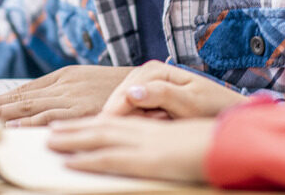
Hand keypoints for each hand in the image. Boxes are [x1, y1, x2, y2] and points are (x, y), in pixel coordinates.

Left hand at [0, 65, 134, 125]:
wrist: (151, 85)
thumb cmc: (118, 90)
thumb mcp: (88, 84)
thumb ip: (64, 93)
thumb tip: (36, 109)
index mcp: (64, 76)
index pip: (23, 90)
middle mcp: (64, 84)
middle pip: (21, 97)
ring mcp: (73, 97)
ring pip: (30, 107)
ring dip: (1, 114)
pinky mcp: (83, 110)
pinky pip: (51, 119)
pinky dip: (30, 124)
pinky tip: (12, 129)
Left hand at [47, 116, 216, 182]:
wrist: (234, 142)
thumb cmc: (215, 142)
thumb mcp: (184, 137)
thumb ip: (162, 137)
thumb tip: (145, 142)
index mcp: (154, 125)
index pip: (117, 122)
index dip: (92, 124)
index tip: (72, 127)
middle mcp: (145, 130)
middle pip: (102, 125)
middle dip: (74, 128)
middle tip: (50, 131)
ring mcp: (146, 143)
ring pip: (101, 138)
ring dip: (73, 139)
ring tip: (51, 142)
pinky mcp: (149, 159)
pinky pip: (112, 159)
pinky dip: (89, 159)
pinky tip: (72, 162)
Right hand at [101, 60, 247, 118]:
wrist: (228, 111)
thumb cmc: (213, 107)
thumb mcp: (190, 103)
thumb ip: (161, 95)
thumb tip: (131, 92)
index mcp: (154, 70)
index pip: (124, 94)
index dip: (123, 115)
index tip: (137, 131)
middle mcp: (146, 73)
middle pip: (121, 101)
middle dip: (134, 118)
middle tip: (161, 123)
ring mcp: (146, 85)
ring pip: (126, 110)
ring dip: (140, 121)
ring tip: (165, 121)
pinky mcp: (148, 99)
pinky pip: (134, 114)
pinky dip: (144, 121)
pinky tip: (162, 122)